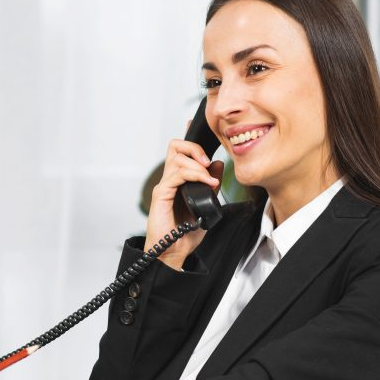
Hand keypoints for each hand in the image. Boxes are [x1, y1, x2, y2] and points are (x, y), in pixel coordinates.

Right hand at [144, 135, 223, 269]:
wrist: (173, 251)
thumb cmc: (185, 232)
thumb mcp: (206, 204)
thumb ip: (210, 184)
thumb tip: (218, 165)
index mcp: (179, 179)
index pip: (181, 150)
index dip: (190, 138)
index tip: (199, 128)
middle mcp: (170, 179)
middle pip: (176, 146)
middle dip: (194, 147)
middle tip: (207, 161)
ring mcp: (164, 185)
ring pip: (177, 157)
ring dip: (197, 164)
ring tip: (210, 179)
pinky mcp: (161, 194)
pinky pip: (176, 174)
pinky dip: (194, 175)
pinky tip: (207, 184)